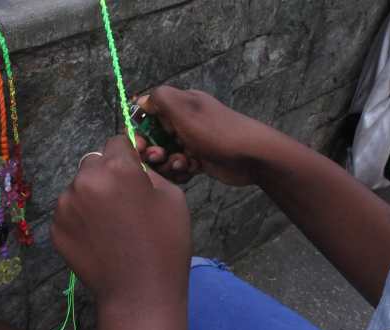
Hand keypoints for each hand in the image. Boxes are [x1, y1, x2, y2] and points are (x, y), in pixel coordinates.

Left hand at [51, 135, 191, 309]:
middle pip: (94, 162)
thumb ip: (148, 172)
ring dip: (91, 195)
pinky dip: (81, 217)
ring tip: (109, 223)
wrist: (140, 293)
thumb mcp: (172, 197)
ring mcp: (66, 205)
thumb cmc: (165, 244)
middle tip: (122, 200)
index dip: (127, 155)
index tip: (132, 170)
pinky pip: (69, 210)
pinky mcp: (56, 228)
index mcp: (117, 168)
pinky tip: (98, 237)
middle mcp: (86, 180)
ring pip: (79, 186)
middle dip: (107, 174)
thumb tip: (132, 166)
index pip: (116, 142)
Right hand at [136, 86, 273, 185]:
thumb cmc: (217, 131)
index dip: (138, 131)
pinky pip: (179, 167)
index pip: (147, 116)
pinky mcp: (199, 160)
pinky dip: (182, 171)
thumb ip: (159, 98)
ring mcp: (192, 142)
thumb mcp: (184, 107)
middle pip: (154, 139)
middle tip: (161, 157)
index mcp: (179, 105)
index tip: (139, 145)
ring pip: (165, 156)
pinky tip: (192, 170)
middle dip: (153, 151)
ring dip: (169, 163)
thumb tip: (141, 101)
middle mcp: (184, 122)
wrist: (251, 156)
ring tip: (183, 164)